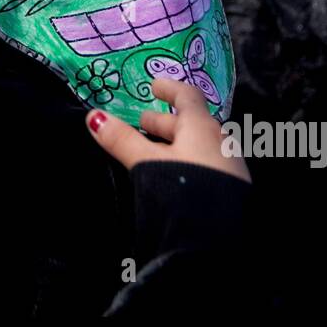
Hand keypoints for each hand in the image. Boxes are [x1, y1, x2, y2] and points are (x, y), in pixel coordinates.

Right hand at [86, 77, 248, 180]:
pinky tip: (176, 176)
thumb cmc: (185, 190)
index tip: (154, 86)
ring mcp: (229, 167)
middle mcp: (220, 141)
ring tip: (154, 150)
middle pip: (191, 122)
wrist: (221, 240)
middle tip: (142, 121)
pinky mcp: (232, 190)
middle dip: (164, 121)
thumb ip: (123, 140)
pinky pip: (206, 163)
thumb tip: (94, 116)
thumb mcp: (147, 163)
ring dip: (175, 143)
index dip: (169, 88)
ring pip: (198, 145)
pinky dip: (187, 159)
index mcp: (202, 127)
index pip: (187, 96)